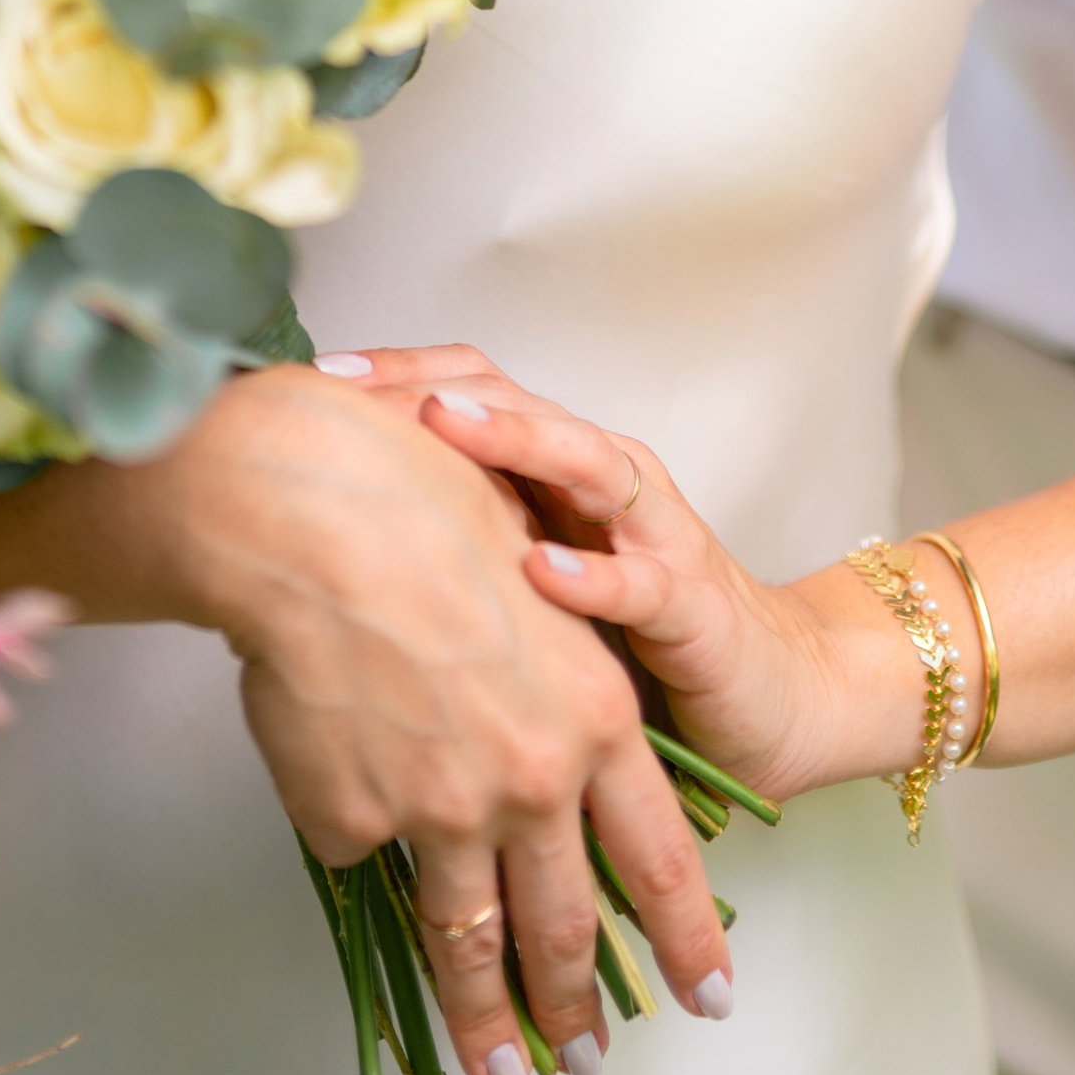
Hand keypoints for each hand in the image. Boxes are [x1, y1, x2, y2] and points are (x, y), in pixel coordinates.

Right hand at [138, 362, 730, 1074]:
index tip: (708, 995)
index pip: (661, 853)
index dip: (686, 934)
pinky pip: (357, 850)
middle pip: (567, 921)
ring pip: (471, 939)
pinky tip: (341, 800)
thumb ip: (544, 677)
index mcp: (594, 715)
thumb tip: (527, 744)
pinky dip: (356, 837)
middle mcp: (533, 778)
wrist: (318, 517)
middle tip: (584, 1062)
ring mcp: (443, 811)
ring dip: (487, 1021)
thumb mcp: (531, 582)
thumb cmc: (423, 508)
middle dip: (578, 1005)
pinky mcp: (357, 822)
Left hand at [347, 344, 914, 804]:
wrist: (771, 695)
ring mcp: (652, 533)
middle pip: (513, 402)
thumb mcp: (520, 588)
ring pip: (579, 460)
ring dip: (511, 440)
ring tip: (441, 425)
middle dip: (427, 387)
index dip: (388, 379)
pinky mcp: (693, 604)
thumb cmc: (628, 645)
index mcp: (553, 471)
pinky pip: (638, 582)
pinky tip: (539, 572)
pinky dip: (589, 574)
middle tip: (348, 387)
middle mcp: (602, 479)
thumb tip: (324, 540)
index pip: (467, 392)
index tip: (303, 385)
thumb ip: (451, 555)